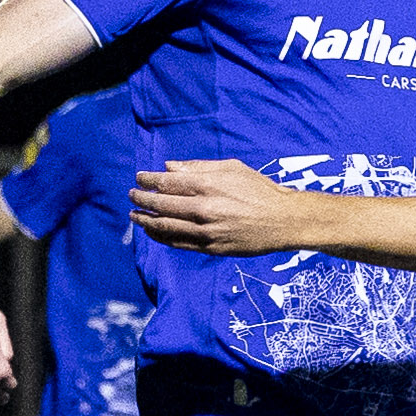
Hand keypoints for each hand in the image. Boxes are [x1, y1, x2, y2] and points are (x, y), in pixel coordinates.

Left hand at [131, 158, 302, 255]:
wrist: (284, 220)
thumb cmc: (259, 190)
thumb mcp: (231, 168)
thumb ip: (198, 167)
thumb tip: (169, 167)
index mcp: (208, 185)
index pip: (166, 182)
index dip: (147, 180)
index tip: (139, 178)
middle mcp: (203, 209)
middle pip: (161, 204)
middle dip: (141, 199)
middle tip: (132, 195)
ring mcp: (206, 231)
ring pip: (165, 227)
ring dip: (145, 221)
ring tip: (135, 215)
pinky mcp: (211, 248)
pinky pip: (178, 243)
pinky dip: (161, 237)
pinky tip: (153, 231)